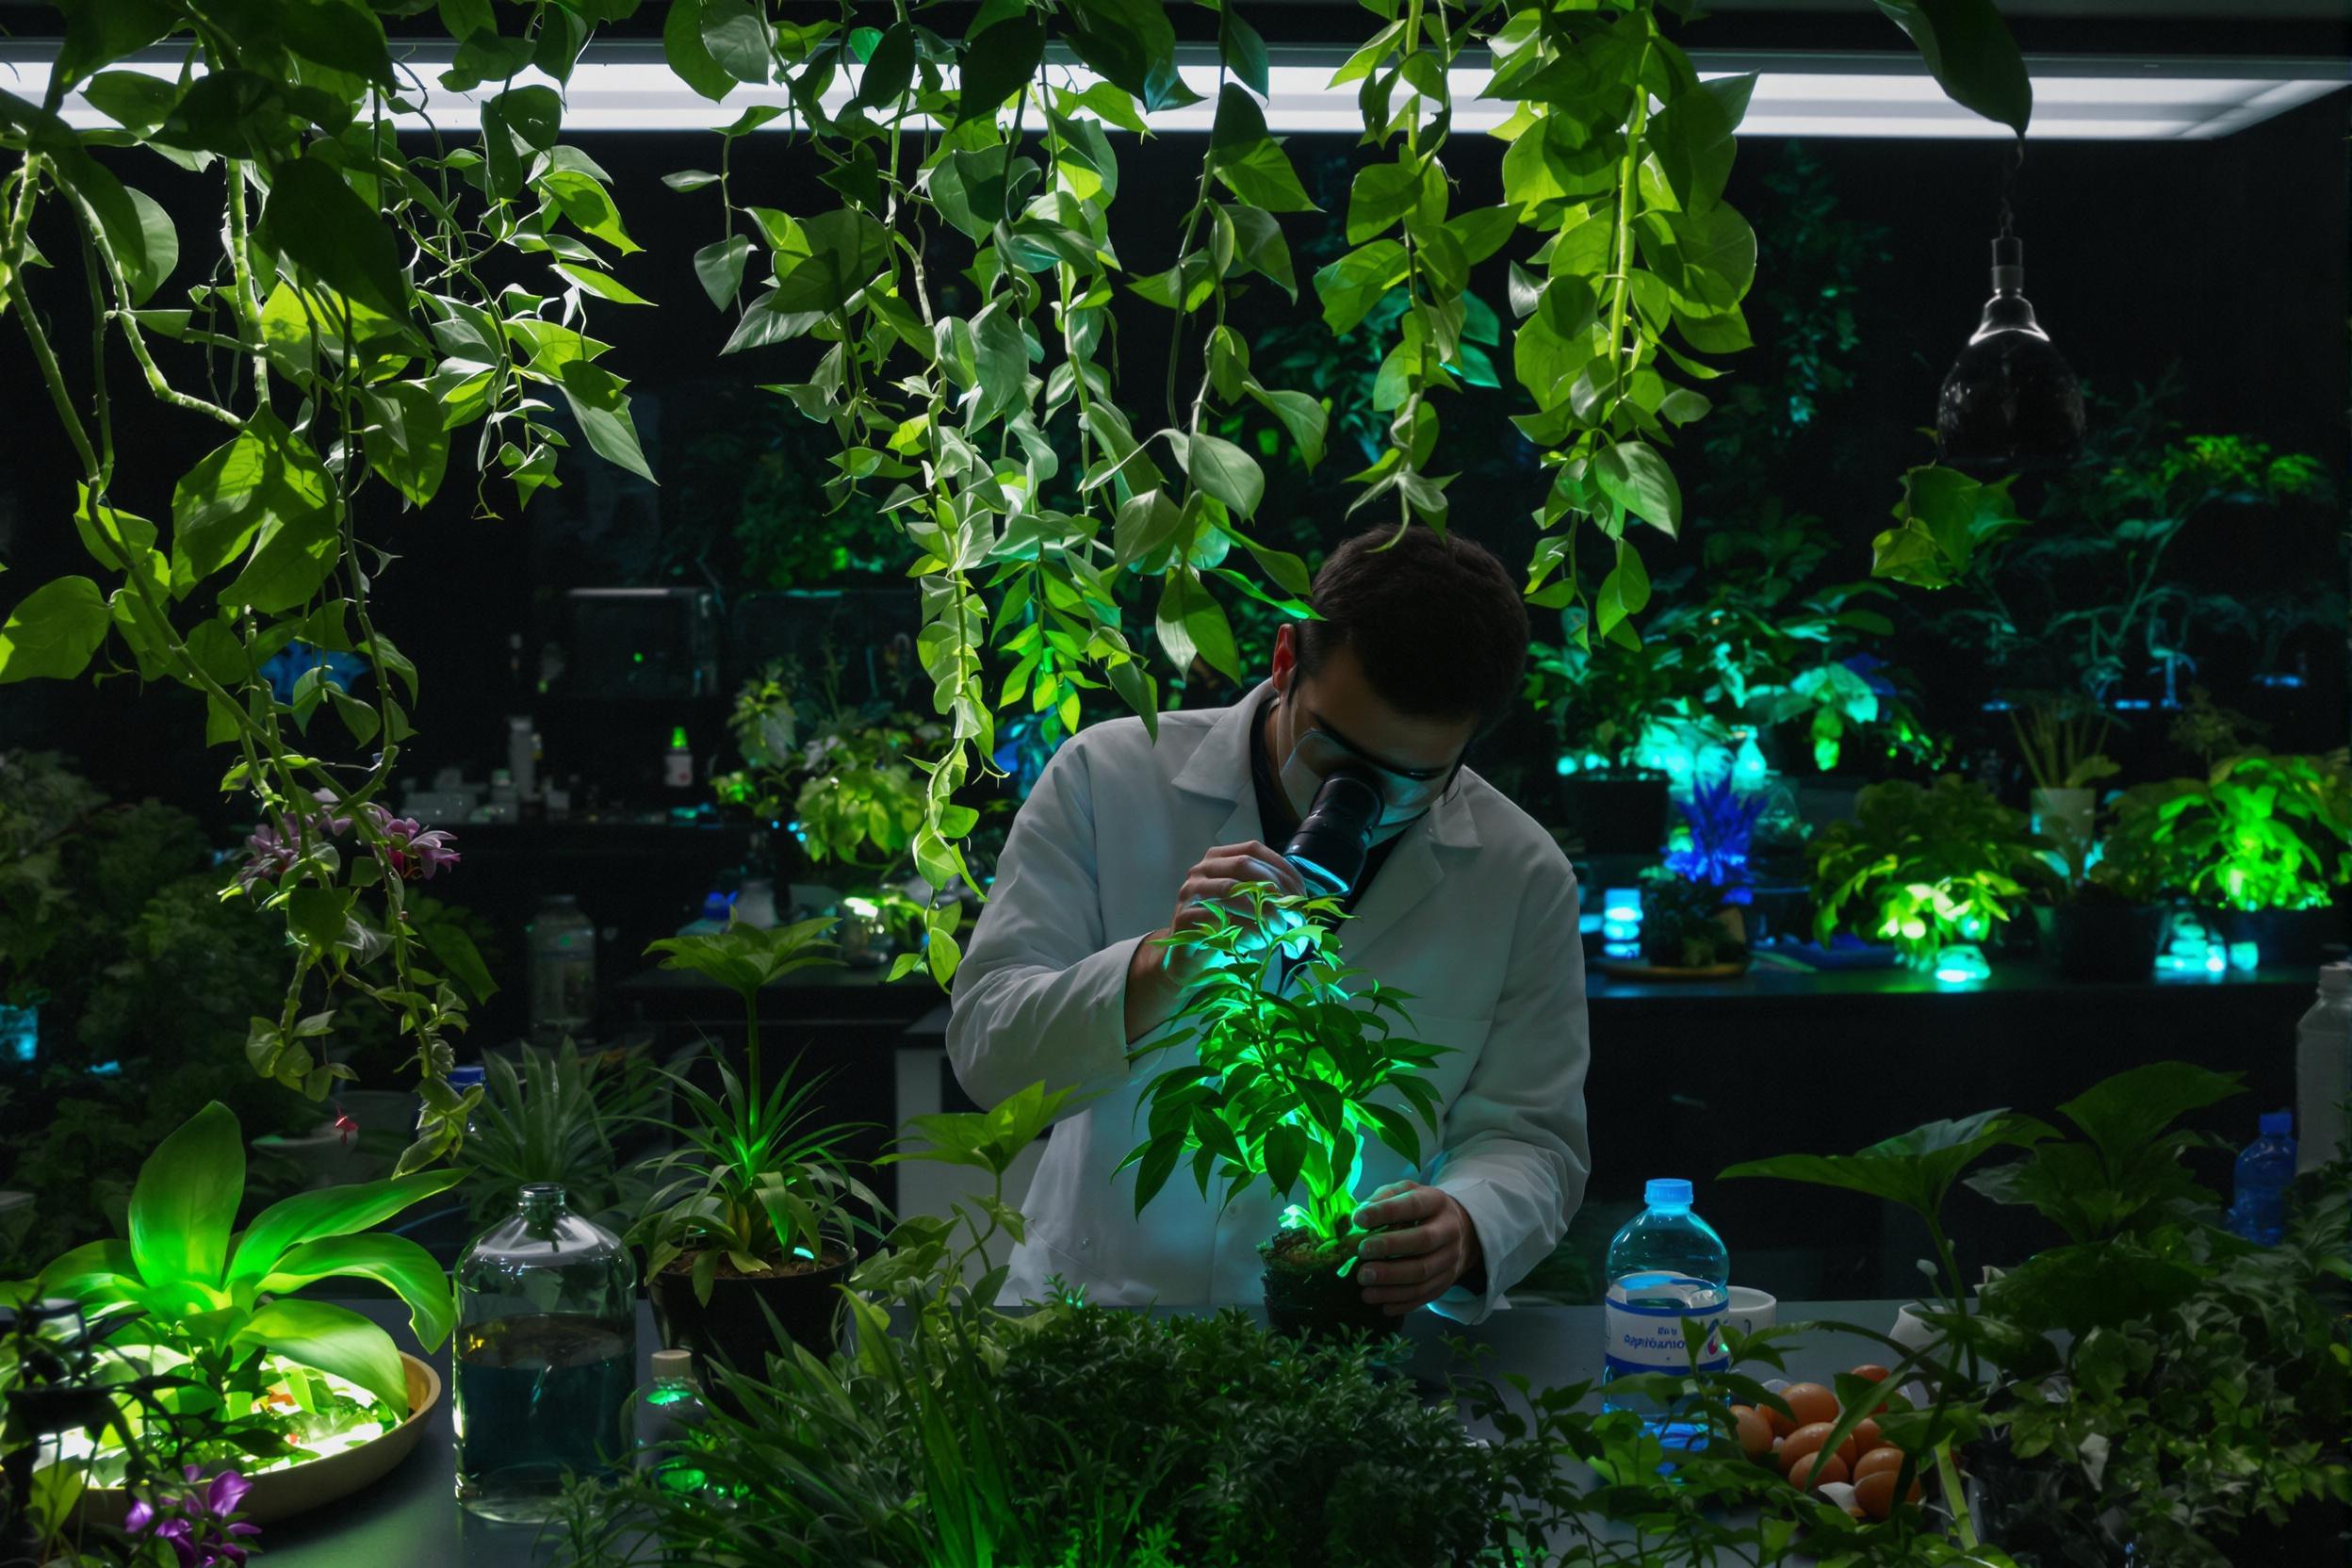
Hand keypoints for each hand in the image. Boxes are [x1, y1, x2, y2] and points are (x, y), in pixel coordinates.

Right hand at [1168, 839, 1305, 939]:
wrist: (1191, 957)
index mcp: (1219, 858)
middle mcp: (1202, 869)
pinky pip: (1218, 917)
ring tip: (1278, 929)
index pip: (1253, 849)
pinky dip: (1243, 929)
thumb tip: (1299, 899)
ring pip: (1230, 888)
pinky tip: (1258, 940)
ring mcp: (1190, 891)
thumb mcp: (1248, 904)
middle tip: (1292, 915)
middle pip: (1243, 864)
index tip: (1300, 894)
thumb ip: (1267, 893)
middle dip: (1273, 888)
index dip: (1280, 868)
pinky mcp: (1184, 917)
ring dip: (1260, 910)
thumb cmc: (1225, 927)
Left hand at [1351, 1181, 1484, 1316]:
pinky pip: (1425, 1295)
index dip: (1386, 1212)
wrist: (1457, 1231)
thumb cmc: (1420, 1210)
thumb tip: (1359, 1214)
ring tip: (1364, 1283)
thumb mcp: (1405, 1193)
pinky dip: (1402, 1302)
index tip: (1359, 1219)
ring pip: (1423, 1274)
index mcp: (1436, 1202)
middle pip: (1423, 1241)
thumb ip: (1383, 1198)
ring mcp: (1450, 1259)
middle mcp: (1449, 1230)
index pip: (1413, 1205)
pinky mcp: (1446, 1282)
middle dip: (1390, 1247)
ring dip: (1391, 1282)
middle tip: (1362, 1252)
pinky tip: (1381, 1304)